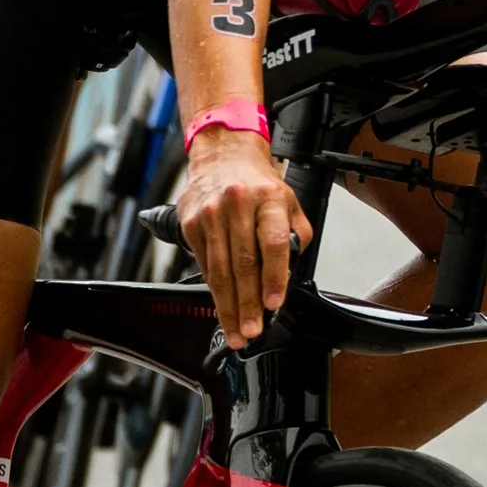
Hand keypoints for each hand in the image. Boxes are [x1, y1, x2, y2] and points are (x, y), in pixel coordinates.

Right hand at [175, 128, 312, 350]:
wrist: (223, 154)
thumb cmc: (259, 183)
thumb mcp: (289, 201)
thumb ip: (295, 236)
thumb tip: (289, 274)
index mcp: (268, 198)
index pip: (271, 243)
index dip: (274, 277)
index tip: (274, 304)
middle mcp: (237, 204)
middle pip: (242, 263)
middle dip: (248, 304)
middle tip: (252, 331)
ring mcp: (210, 214)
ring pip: (220, 270)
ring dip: (228, 306)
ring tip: (237, 331)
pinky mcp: (191, 223)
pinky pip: (205, 264)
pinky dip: (213, 289)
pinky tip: (222, 307)